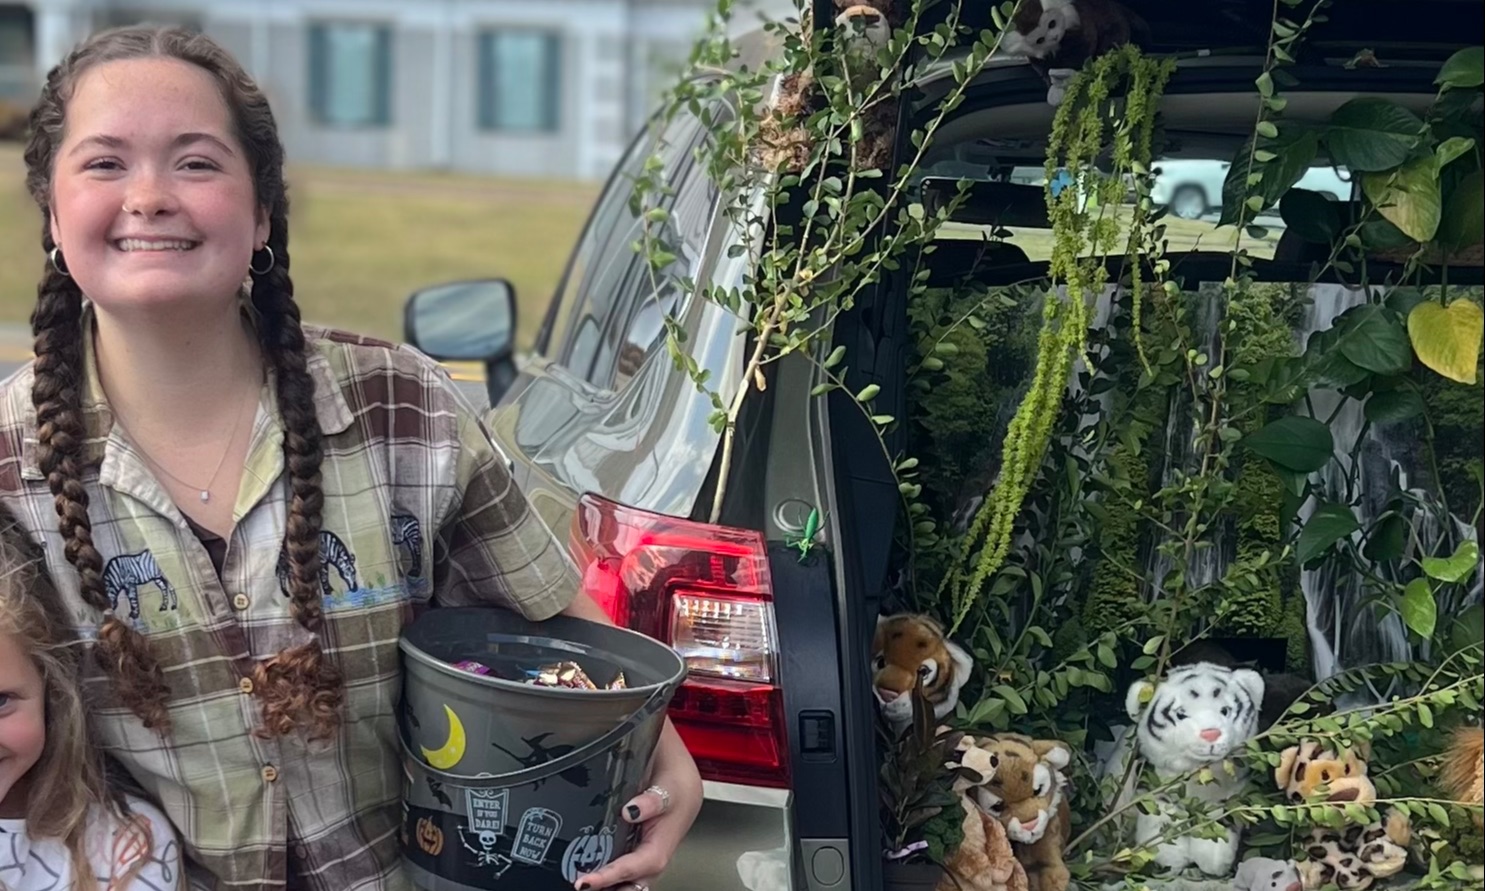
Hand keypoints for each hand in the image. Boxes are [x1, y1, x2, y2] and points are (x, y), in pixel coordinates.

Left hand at [571, 721, 700, 889]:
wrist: (679, 769)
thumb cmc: (677, 779)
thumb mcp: (670, 783)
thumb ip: (653, 799)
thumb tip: (632, 811)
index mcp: (664, 841)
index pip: (639, 865)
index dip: (614, 875)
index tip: (587, 882)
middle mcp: (654, 852)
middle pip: (634, 883)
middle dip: (611, 888)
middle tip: (582, 885)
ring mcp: (643, 851)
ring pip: (628, 879)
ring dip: (609, 883)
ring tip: (584, 882)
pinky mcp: (633, 846)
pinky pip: (622, 866)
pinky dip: (607, 873)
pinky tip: (590, 872)